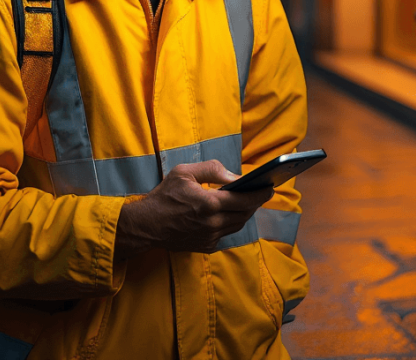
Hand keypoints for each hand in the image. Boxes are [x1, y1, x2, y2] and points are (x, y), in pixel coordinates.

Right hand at [115, 160, 272, 258]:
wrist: (146, 226)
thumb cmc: (163, 196)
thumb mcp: (184, 172)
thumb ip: (211, 170)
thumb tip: (235, 176)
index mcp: (209, 203)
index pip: (244, 200)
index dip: (260, 194)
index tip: (269, 187)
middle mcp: (212, 223)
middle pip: (245, 213)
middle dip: (255, 203)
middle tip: (260, 192)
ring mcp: (210, 237)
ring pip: (238, 225)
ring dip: (245, 213)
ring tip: (248, 202)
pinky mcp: (206, 246)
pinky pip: (226, 233)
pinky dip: (231, 223)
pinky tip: (229, 213)